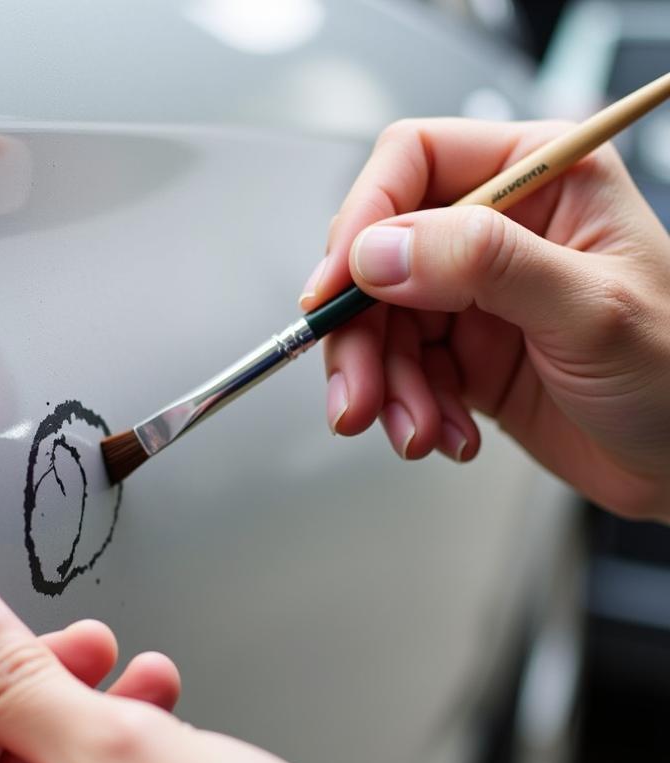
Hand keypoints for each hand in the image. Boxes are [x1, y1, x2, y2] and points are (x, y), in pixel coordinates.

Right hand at [299, 118, 669, 521]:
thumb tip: (379, 250)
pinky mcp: (464, 354)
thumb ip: (484, 266)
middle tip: (359, 394)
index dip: (363, 221)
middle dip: (361, 335)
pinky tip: (447, 435)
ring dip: (383, 386)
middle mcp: (498, 230)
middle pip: (379, 258)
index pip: (415, 164)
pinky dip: (410, 411)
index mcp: (540, 179)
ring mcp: (476, 296)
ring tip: (415, 431)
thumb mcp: (589, 309)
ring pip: (380, 325)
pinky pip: (401, 373)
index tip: (335, 290)